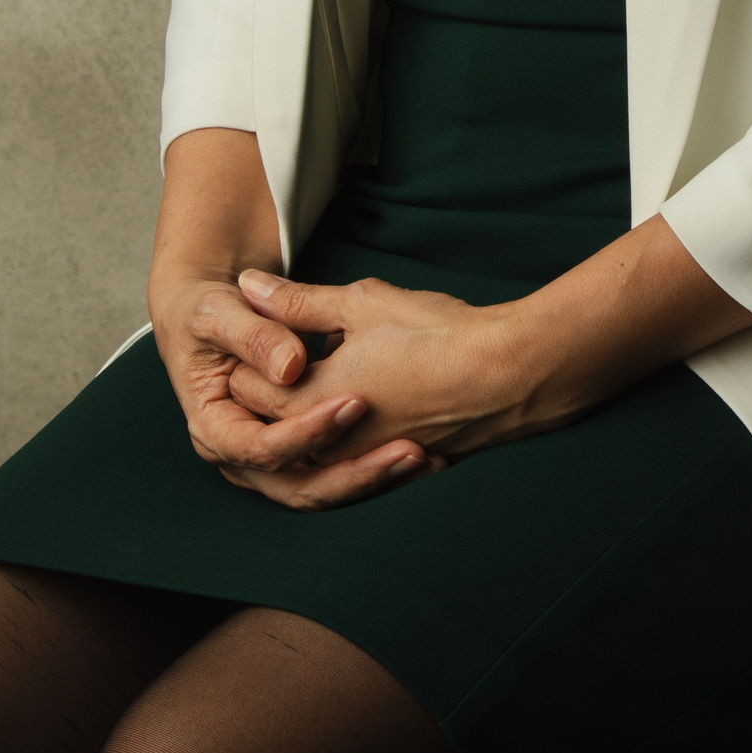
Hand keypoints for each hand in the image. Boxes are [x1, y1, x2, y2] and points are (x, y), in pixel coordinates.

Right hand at [149, 269, 435, 510]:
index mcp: (216, 430)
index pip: (263, 449)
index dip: (309, 431)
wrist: (217, 318)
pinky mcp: (304, 458)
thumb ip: (254, 335)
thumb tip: (289, 367)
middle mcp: (244, 460)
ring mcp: (276, 464)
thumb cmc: (212, 313)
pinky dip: (383, 472)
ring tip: (424, 457)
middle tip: (408, 450)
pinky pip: (344, 479)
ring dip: (376, 479)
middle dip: (356, 475)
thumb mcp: (220, 313)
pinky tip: (429, 458)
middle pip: (302, 488)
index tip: (355, 401)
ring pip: (328, 491)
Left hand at [223, 269, 531, 467]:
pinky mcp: (388, 467)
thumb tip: (247, 284)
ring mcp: (358, 463)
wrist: (508, 377)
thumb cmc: (435, 335)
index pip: (243, 386)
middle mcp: (324, 446)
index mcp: (306, 404)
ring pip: (305, 441)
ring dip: (302, 409)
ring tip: (322, 364)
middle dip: (268, 382)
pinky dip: (337, 430)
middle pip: (268, 419)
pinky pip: (343, 455)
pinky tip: (357, 396)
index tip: (256, 322)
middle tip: (282, 342)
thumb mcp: (360, 304)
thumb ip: (297, 301)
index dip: (247, 351)